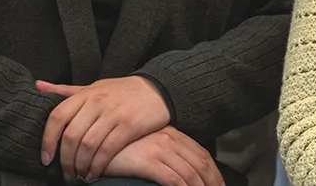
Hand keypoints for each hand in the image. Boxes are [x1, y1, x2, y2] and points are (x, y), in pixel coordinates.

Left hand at [37, 75, 169, 180]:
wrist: (158, 88)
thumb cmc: (121, 91)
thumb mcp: (93, 87)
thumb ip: (65, 91)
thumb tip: (38, 86)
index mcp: (85, 94)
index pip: (57, 117)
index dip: (47, 140)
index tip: (46, 158)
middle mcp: (97, 102)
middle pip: (71, 136)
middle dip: (65, 160)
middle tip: (66, 173)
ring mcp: (113, 113)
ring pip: (88, 145)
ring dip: (80, 166)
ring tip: (79, 175)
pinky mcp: (129, 125)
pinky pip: (107, 150)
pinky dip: (98, 165)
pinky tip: (95, 172)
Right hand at [105, 126, 219, 185]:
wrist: (96, 137)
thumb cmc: (121, 145)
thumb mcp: (147, 144)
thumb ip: (165, 152)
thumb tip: (181, 170)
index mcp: (172, 133)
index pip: (201, 153)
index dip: (214, 171)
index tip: (219, 184)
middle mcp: (170, 138)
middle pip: (200, 163)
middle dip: (212, 181)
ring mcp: (159, 148)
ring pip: (190, 173)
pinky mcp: (148, 160)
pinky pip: (173, 179)